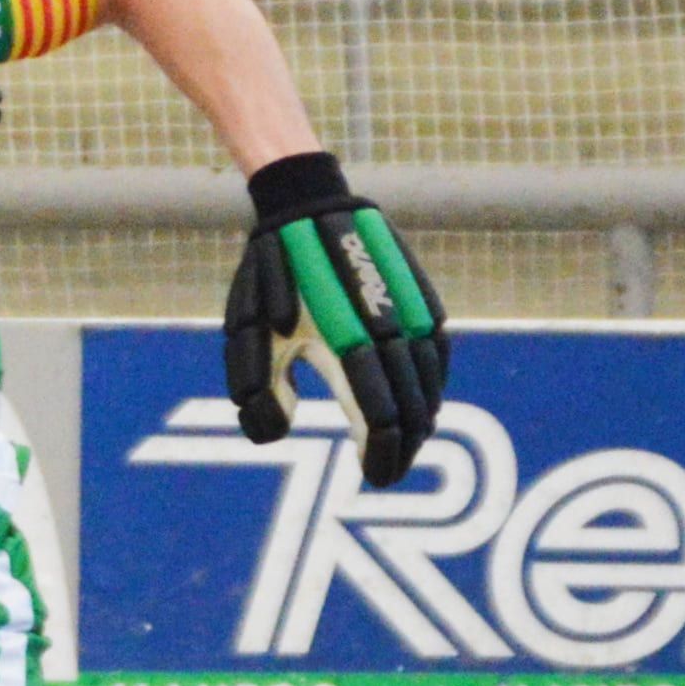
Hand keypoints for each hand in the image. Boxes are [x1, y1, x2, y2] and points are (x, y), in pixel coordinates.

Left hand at [225, 150, 449, 488]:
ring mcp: (410, 307)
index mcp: (342, 340)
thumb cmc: (271, 280)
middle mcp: (386, 326)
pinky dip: (435, 380)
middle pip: (411, 403)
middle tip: (392, 470)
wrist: (307, 207)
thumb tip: (279, 432)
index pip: (377, 414)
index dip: (382, 453)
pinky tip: (425, 401)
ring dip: (424, 416)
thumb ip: (257, 391)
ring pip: (430, 377)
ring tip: (408, 443)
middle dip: (405, 444)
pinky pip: (438, 346)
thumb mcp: (247, 336)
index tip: (375, 478)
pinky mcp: (422, 292)